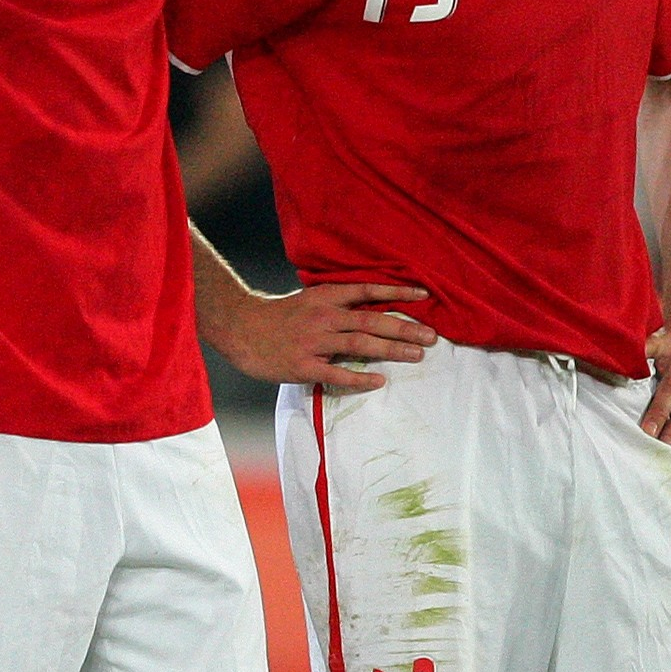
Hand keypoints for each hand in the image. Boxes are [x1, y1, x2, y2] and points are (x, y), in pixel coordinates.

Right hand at [207, 280, 435, 393]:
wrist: (239, 328)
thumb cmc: (276, 316)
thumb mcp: (308, 300)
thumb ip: (337, 305)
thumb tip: (371, 310)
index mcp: (325, 297)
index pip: (368, 290)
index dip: (397, 292)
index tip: (424, 295)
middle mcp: (323, 316)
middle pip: (372, 321)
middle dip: (405, 328)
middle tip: (431, 337)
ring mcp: (313, 342)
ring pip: (361, 345)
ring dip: (392, 350)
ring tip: (416, 355)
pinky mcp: (302, 366)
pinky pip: (337, 374)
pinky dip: (359, 378)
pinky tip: (379, 381)